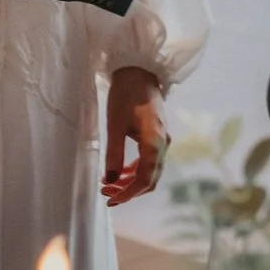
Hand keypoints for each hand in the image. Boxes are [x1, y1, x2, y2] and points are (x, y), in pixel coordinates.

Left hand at [101, 67, 166, 205]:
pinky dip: (135, 170)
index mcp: (154, 142)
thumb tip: (111, 181)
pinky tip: (120, 171)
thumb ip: (114, 154)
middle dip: (128, 190)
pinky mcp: (158, 135)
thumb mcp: (115, 125)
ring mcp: (162, 140)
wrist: (140, 70)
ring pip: (150, 171)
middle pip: (150, 179)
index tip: (110, 199)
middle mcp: (163, 144)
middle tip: (106, 192)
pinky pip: (150, 161)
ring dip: (131, 181)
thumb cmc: (126, 94)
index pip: (144, 179)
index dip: (128, 194)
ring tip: (109, 183)